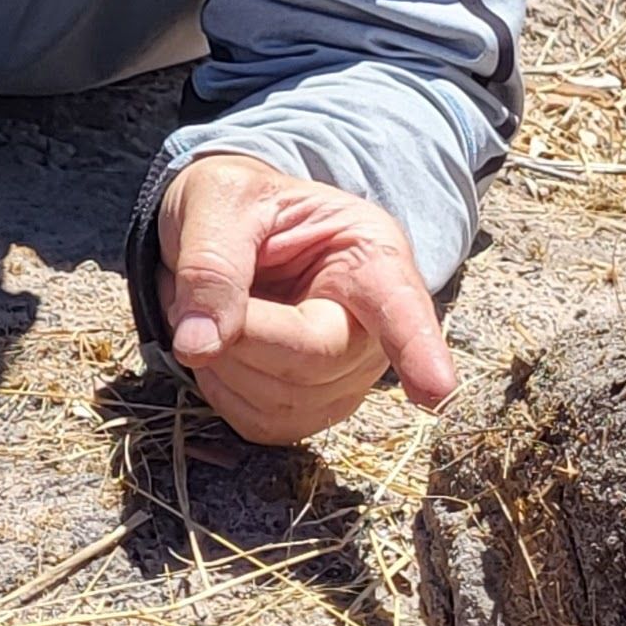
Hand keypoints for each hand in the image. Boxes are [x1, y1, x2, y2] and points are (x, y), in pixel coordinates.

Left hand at [153, 155, 455, 445]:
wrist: (222, 223)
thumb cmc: (234, 203)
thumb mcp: (217, 202)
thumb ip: (210, 266)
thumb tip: (198, 346)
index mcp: (369, 252)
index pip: (399, 307)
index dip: (418, 349)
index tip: (436, 391)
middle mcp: (373, 321)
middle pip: (317, 362)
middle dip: (241, 335)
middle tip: (189, 291)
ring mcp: (347, 372)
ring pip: (285, 404)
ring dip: (221, 362)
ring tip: (205, 307)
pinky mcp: (311, 405)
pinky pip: (260, 423)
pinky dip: (220, 387)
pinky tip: (218, 343)